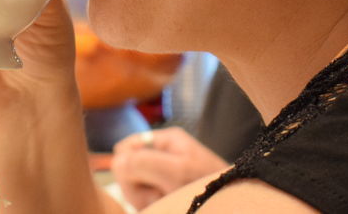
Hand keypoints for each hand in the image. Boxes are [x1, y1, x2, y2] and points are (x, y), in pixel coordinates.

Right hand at [110, 127, 230, 210]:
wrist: (230, 206)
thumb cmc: (207, 185)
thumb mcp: (177, 171)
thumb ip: (144, 162)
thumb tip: (116, 160)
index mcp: (165, 141)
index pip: (125, 148)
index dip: (127, 166)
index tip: (142, 178)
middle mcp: (161, 156)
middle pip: (125, 171)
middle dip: (138, 187)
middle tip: (161, 194)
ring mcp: (161, 176)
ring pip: (132, 190)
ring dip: (146, 200)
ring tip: (168, 200)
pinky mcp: (162, 194)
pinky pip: (143, 201)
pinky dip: (153, 206)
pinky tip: (167, 206)